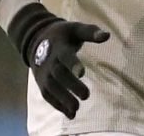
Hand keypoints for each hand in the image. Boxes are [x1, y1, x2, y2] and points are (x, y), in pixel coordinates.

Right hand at [7, 3, 110, 118]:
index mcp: (59, 47)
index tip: (82, 73)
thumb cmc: (63, 35)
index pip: (65, 56)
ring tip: (77, 108)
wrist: (37, 40)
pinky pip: (49, 96)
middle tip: (86, 95)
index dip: (73, 64)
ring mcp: (44, 75)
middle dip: (71, 85)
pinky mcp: (43, 84)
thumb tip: (107, 35)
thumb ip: (91, 32)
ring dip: (64, 99)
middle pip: (59, 75)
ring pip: (52, 88)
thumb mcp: (76, 29)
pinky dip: (58, 105)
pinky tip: (71, 114)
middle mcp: (50, 62)